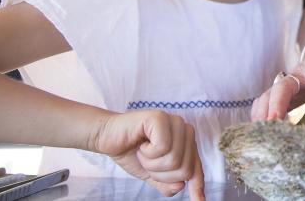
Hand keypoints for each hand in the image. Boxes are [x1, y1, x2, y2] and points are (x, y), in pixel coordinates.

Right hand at [89, 111, 204, 199]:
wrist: (107, 138)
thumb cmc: (131, 153)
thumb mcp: (151, 174)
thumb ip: (166, 183)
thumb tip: (181, 186)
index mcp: (186, 143)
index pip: (195, 169)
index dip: (197, 187)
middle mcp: (185, 130)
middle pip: (185, 169)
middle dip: (160, 174)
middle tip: (146, 161)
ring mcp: (175, 122)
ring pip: (175, 160)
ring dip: (151, 164)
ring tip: (143, 152)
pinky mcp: (161, 117)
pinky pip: (163, 147)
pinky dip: (147, 153)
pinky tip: (141, 144)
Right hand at [251, 32, 304, 130]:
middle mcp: (297, 75)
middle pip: (282, 87)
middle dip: (277, 104)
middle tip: (274, 122)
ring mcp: (286, 85)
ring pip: (268, 96)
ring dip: (263, 113)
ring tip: (262, 133)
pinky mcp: (280, 96)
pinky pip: (263, 103)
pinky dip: (258, 116)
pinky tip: (258, 133)